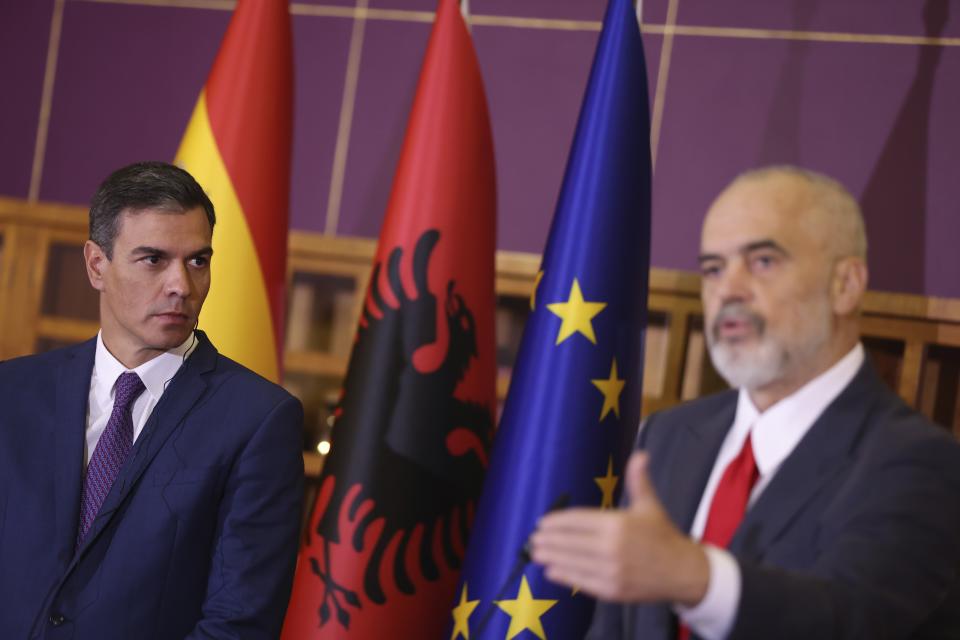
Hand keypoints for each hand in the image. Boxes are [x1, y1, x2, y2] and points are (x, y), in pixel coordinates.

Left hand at [529, 452, 709, 604]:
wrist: (682, 572)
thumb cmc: (662, 535)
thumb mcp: (649, 505)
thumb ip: (639, 480)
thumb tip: (641, 454)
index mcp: (618, 524)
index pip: (577, 521)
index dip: (556, 522)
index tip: (542, 522)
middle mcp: (612, 548)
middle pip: (570, 542)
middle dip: (548, 540)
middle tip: (532, 538)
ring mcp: (612, 571)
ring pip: (572, 563)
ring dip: (550, 557)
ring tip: (536, 553)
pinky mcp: (612, 590)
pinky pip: (582, 582)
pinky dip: (564, 576)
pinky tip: (551, 571)